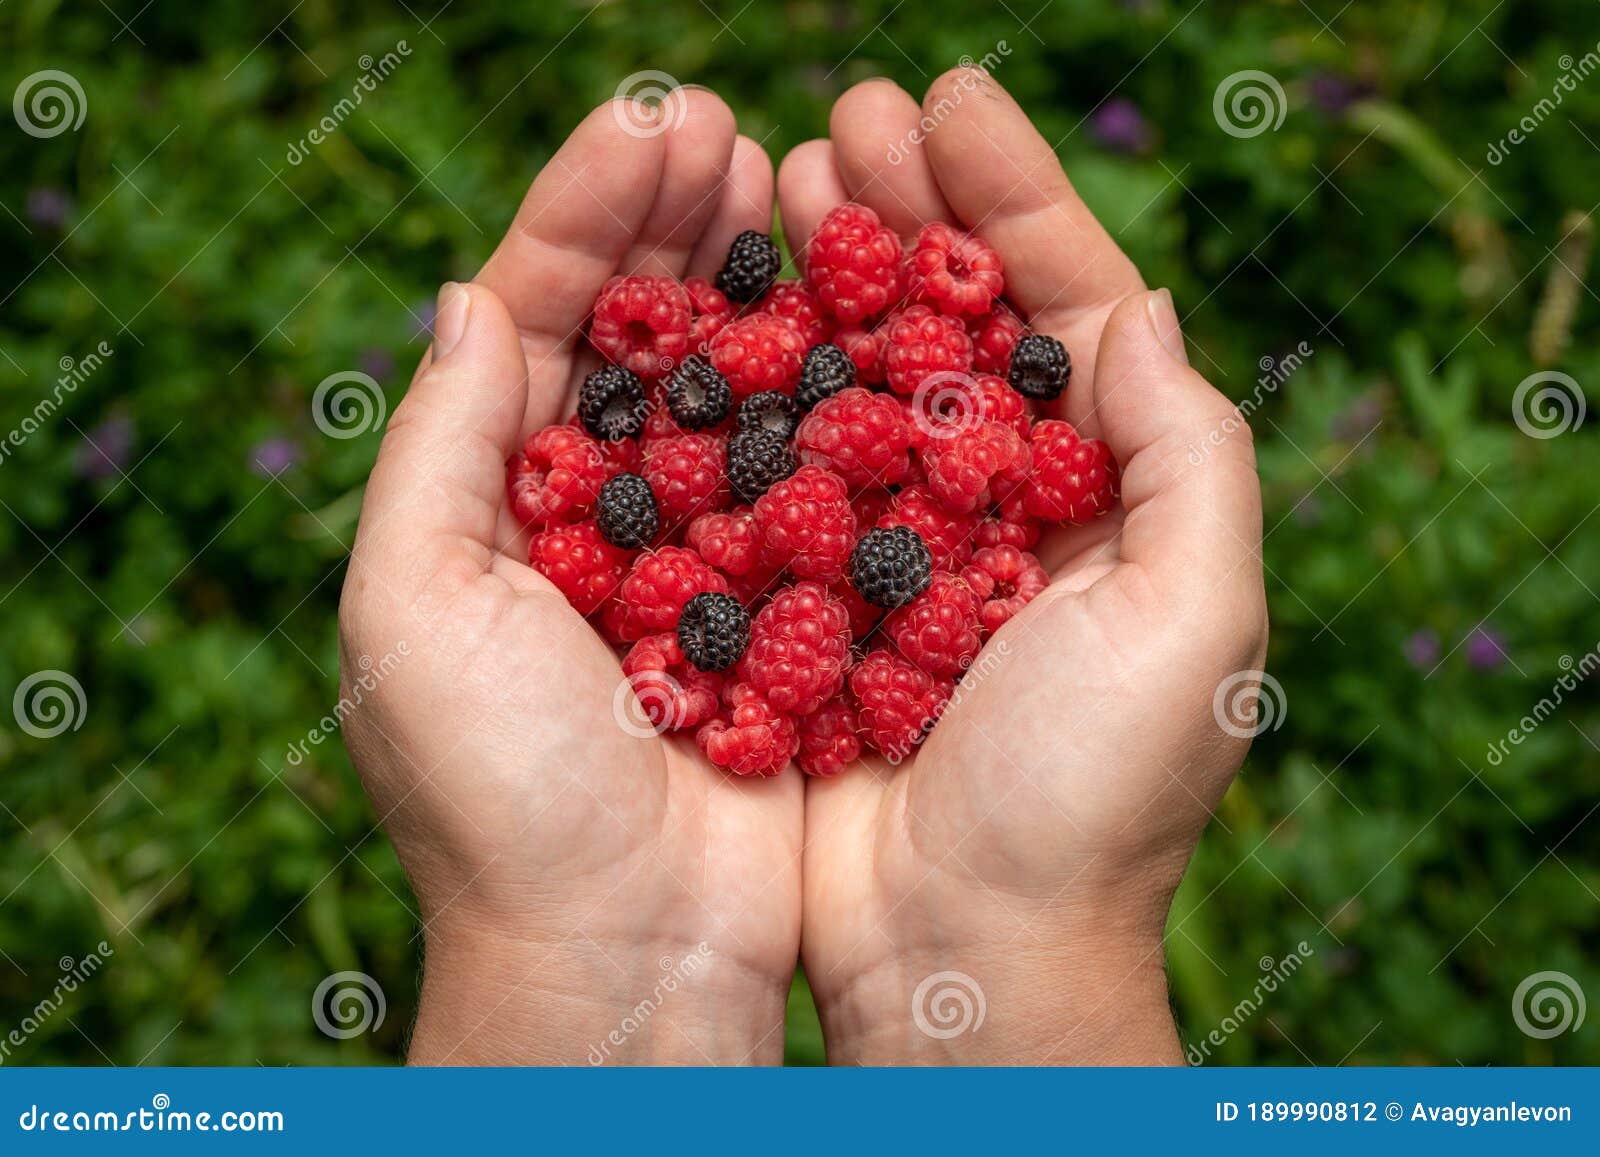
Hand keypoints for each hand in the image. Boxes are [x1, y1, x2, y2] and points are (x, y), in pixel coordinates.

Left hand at [339, 92, 800, 1064]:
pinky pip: (806, 476)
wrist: (627, 953)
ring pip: (727, 389)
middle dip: (671, 228)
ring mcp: (694, 557)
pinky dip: (826, 393)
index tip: (651, 128)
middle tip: (727, 133)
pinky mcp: (784, 606)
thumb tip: (462, 294)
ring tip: (790, 186)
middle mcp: (590, 516)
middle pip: (633, 337)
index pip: (529, 321)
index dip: (584, 217)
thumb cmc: (500, 795)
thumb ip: (435, 447)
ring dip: (752, 285)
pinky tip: (856, 318)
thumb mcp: (412, 608)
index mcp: (487, 504)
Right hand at [779, 71, 1267, 1063]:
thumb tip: (1139, 308)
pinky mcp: (804, 600)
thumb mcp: (1191, 624)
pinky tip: (712, 314)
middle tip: (842, 113)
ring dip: (816, 272)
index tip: (948, 96)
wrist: (961, 953)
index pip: (1064, 310)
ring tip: (772, 174)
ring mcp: (892, 550)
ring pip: (852, 377)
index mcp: (1106, 498)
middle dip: (901, 209)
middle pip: (947, 322)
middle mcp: (998, 509)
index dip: (1013, 195)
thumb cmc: (1091, 803)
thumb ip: (1191, 457)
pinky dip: (746, 388)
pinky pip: (772, 470)